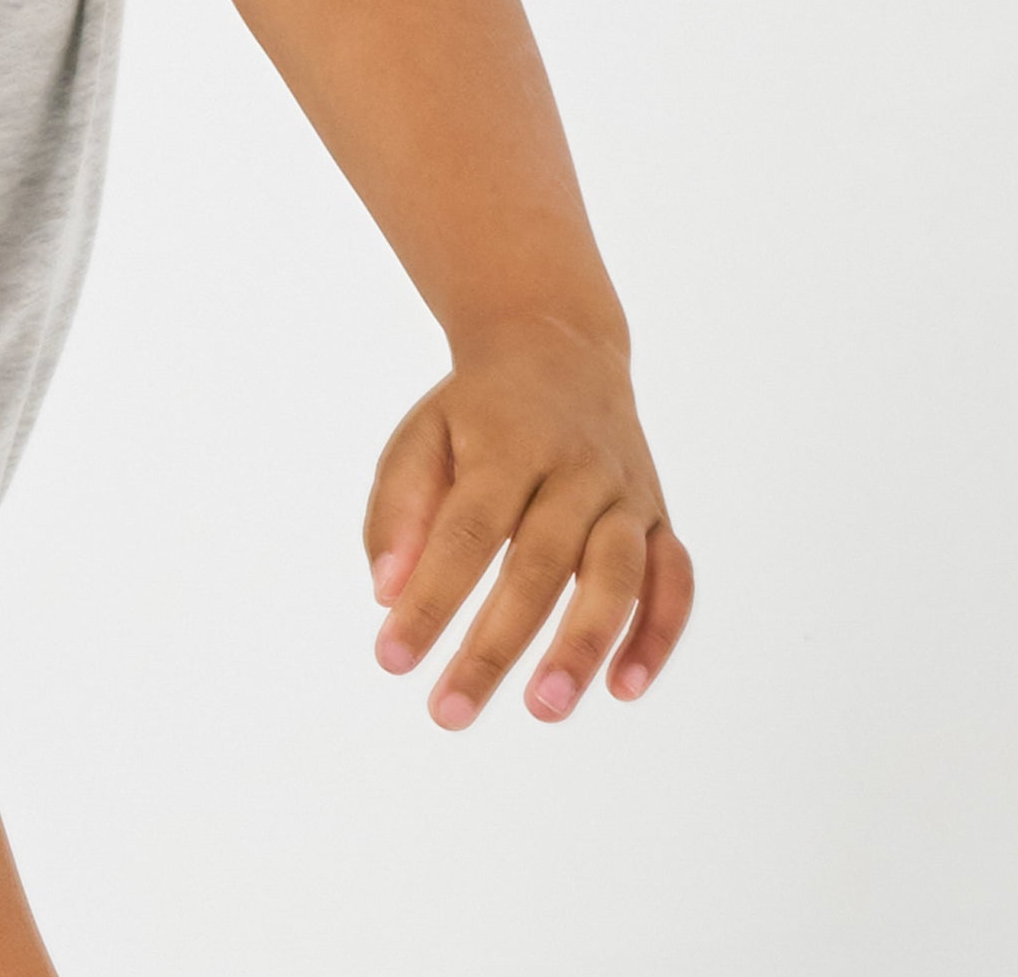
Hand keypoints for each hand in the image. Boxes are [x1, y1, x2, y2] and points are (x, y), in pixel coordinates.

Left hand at [363, 316, 694, 728]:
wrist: (558, 347)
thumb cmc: (475, 411)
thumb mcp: (421, 436)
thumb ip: (398, 511)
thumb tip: (385, 594)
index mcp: (507, 444)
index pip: (464, 532)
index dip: (430, 599)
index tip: (391, 659)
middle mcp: (574, 468)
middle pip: (538, 565)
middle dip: (495, 645)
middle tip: (449, 713)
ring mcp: (624, 492)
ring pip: (616, 575)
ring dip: (584, 645)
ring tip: (546, 709)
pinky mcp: (659, 515)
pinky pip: (674, 579)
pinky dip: (658, 634)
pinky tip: (625, 686)